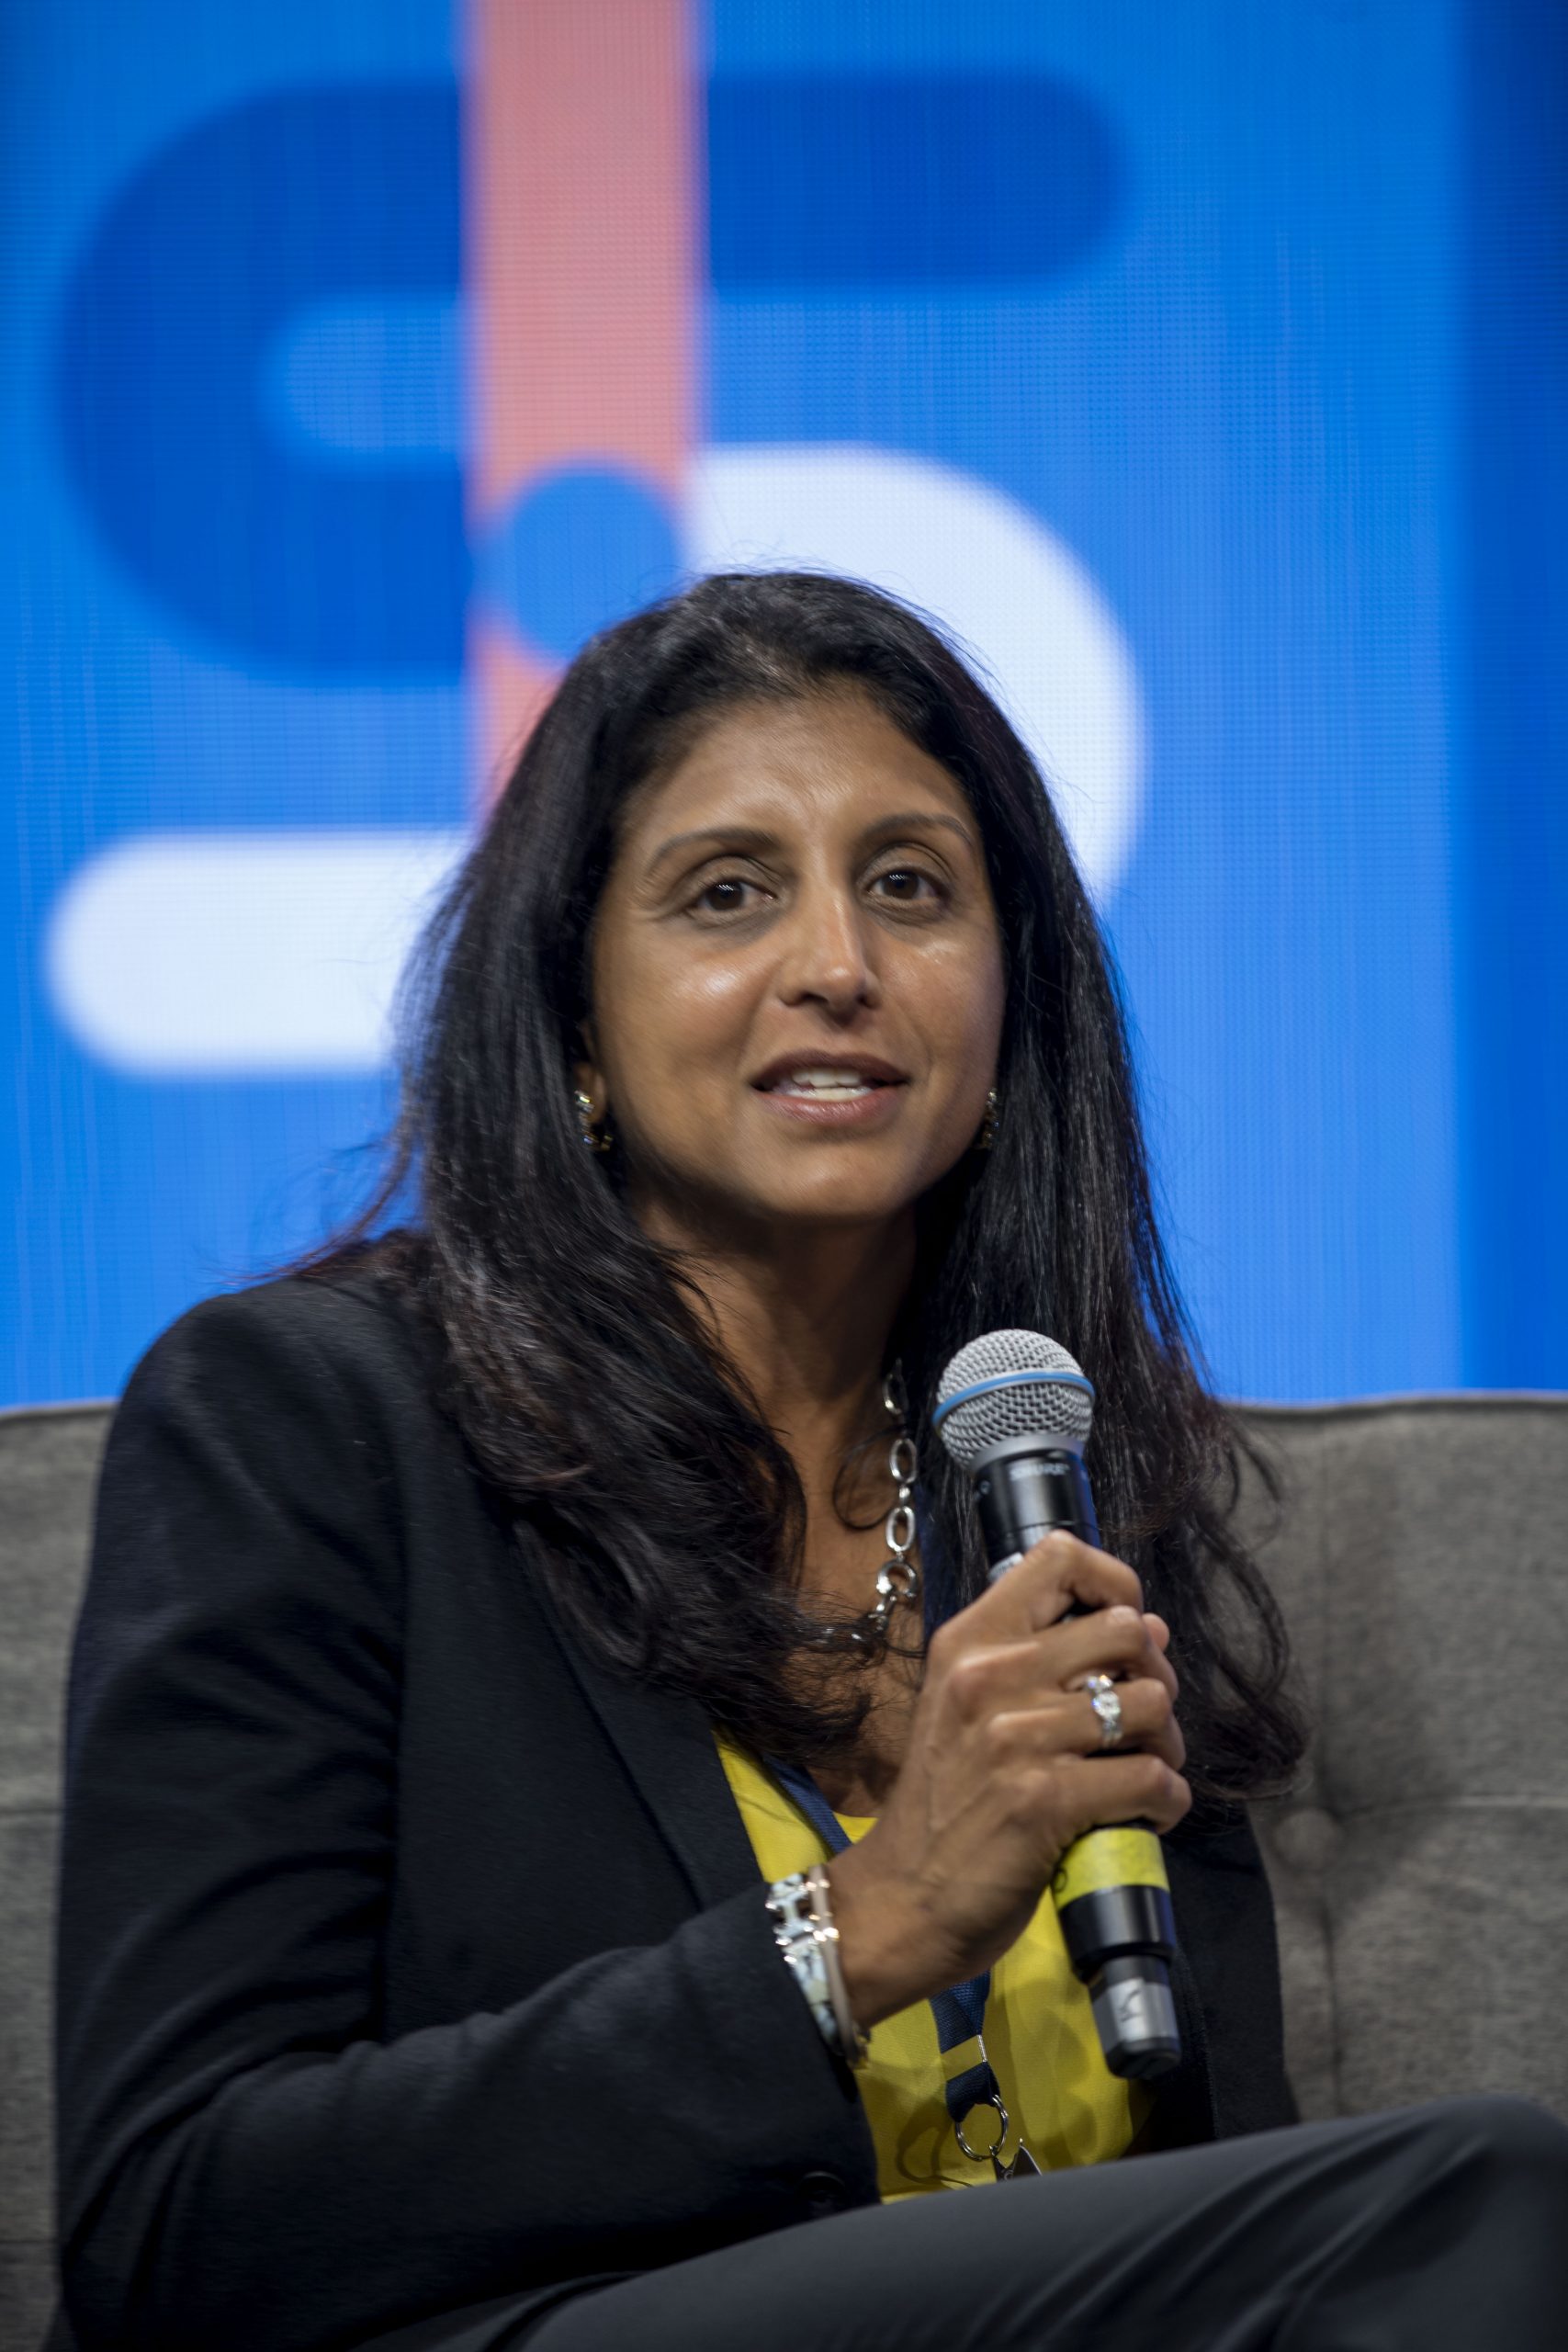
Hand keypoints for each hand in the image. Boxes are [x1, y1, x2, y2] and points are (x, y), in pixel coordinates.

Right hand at [826, 1530, 1188, 2026]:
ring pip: (1151, 1705)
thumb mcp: (968, 1706)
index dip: (1117, 1584)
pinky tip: (1144, 1814)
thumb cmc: (945, 1801)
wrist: (904, 1897)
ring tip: (1142, 1771)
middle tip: (1140, 1721)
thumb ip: (1044, 1659)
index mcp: (971, 1640)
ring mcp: (1017, 1736)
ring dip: (1166, 1745)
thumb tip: (1150, 1626)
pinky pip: (1151, 1779)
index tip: (1123, 1633)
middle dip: (1156, 1677)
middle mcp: (991, 1674)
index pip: (1062, 1557)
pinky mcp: (1045, 1800)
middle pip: (1129, 1630)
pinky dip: (1166, 1801)